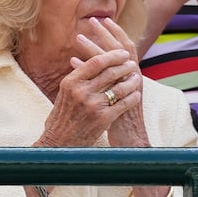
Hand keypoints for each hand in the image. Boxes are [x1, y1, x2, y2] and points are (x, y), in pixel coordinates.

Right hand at [35, 18, 138, 146]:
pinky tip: (137, 94)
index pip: (96, 62)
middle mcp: (82, 92)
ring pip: (120, 87)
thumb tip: (94, 59)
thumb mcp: (65, 93)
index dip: (112, 55)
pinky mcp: (104, 118)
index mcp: (71, 82)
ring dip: (132, 81)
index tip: (122, 53)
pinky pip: (124, 103)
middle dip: (125, 66)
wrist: (60, 142)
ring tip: (137, 77)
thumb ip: (78, 76)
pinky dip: (132, 97)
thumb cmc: (63, 116)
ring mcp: (93, 105)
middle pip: (110, 72)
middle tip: (132, 63)